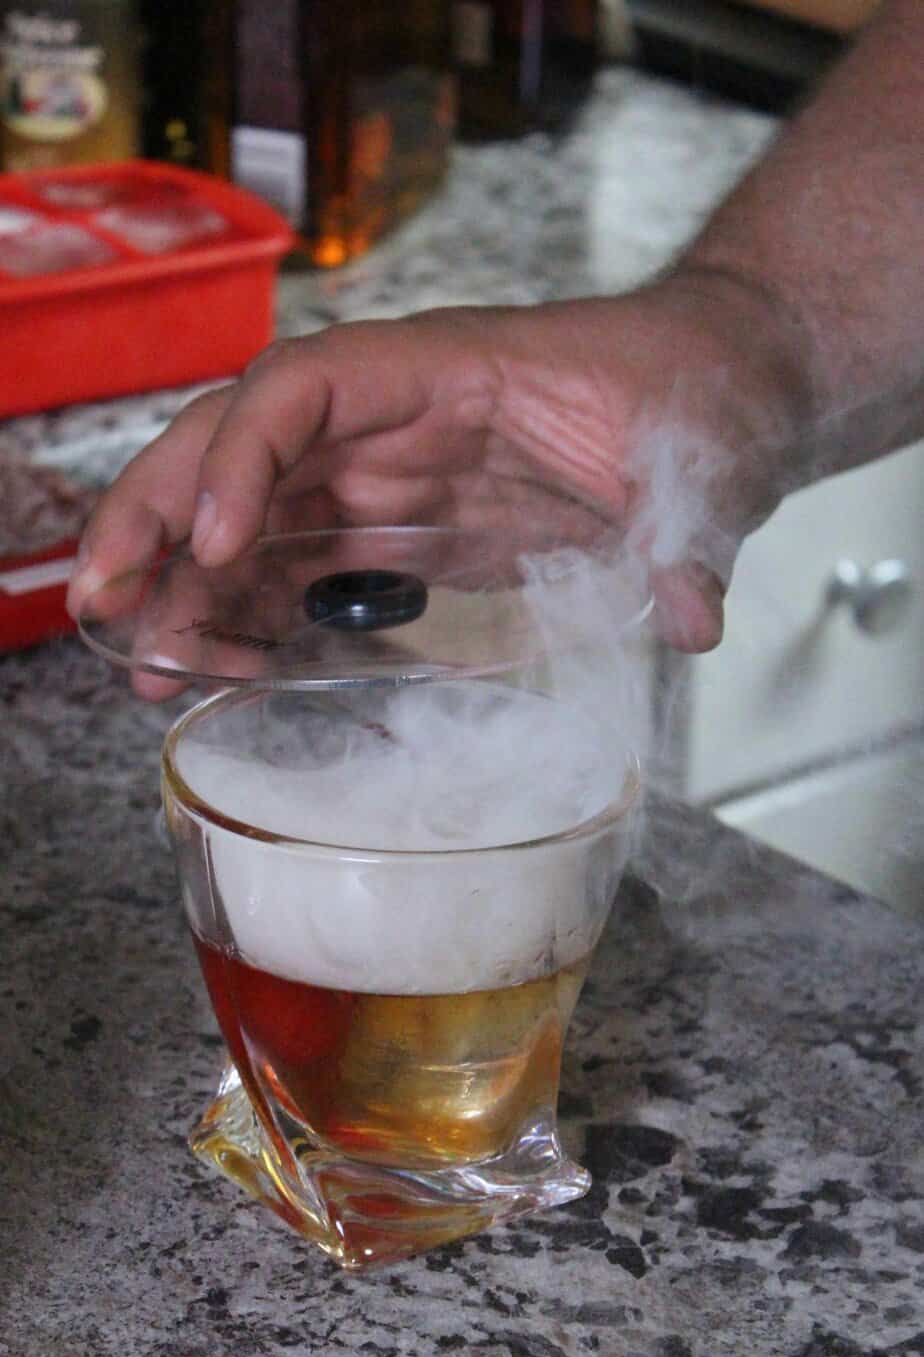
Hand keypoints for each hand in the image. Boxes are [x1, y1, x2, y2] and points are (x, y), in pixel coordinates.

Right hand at [68, 277, 809, 680]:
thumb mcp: (706, 455)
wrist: (709, 397)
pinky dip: (251, 616)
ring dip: (186, 585)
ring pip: (252, 514)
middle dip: (158, 516)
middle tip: (104, 605)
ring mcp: (390, 475)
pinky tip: (223, 671)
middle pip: (237, 444)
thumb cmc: (693, 392)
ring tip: (146, 667)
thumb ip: (689, 533)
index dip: (241, 457)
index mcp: (444, 369)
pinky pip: (301, 567)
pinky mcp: (403, 531)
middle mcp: (393, 418)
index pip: (303, 385)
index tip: (213, 549)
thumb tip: (691, 618)